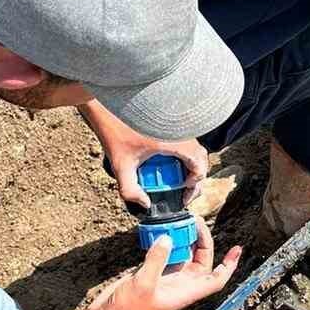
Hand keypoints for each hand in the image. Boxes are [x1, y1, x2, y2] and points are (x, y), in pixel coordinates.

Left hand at [81, 101, 209, 208]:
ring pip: (195, 146)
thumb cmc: (115, 131)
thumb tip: (146, 204)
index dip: (195, 182)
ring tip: (179, 178)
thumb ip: (130, 191)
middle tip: (184, 189)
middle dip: (196, 176)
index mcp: (174, 141)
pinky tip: (171, 161)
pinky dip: (186, 153)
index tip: (183, 190)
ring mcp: (179, 123)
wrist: (108, 105)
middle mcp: (181, 130)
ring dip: (191, 164)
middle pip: (201, 156)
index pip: (199, 164)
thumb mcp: (121, 166)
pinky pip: (188, 138)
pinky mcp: (173, 119)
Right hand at [86, 220, 240, 309]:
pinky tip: (163, 230)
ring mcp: (166, 280)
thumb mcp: (143, 283)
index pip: (215, 280)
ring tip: (183, 221)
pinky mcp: (151, 275)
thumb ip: (157, 260)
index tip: (237, 249)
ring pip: (184, 257)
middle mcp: (179, 286)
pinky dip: (167, 243)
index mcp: (184, 292)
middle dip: (203, 241)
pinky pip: (166, 256)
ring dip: (186, 240)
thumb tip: (168, 239)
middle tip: (196, 221)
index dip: (228, 266)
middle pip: (201, 262)